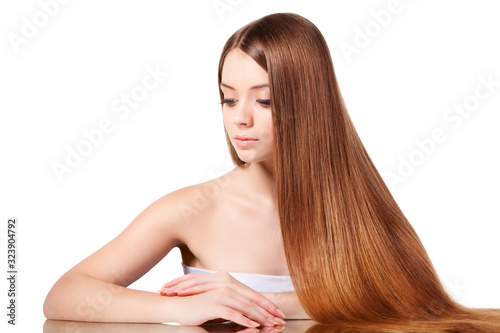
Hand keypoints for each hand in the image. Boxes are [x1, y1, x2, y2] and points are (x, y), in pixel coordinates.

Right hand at [158, 271, 285, 326]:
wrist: (178, 306)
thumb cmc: (199, 308)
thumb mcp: (220, 306)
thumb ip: (235, 307)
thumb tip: (252, 316)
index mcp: (230, 285)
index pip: (253, 295)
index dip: (267, 305)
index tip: (279, 314)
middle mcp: (227, 287)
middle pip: (252, 301)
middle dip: (267, 312)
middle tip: (279, 321)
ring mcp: (220, 294)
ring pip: (245, 307)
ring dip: (259, 317)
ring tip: (270, 324)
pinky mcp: (214, 304)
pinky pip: (233, 313)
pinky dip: (244, 320)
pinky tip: (253, 326)